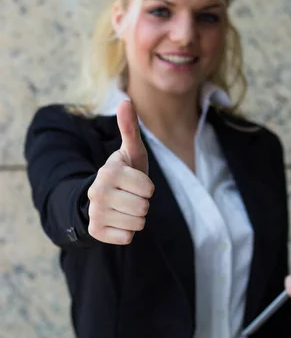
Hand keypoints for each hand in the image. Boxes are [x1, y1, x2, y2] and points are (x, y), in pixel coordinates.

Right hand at [87, 100, 154, 244]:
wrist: (105, 198)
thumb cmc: (126, 173)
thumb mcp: (132, 152)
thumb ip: (130, 129)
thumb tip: (125, 100)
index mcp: (108, 171)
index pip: (147, 188)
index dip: (147, 187)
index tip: (137, 183)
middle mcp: (97, 192)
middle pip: (143, 207)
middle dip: (143, 203)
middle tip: (132, 197)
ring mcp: (95, 212)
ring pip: (137, 223)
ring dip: (137, 218)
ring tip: (126, 208)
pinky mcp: (95, 231)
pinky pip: (127, 237)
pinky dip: (127, 232)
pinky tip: (118, 220)